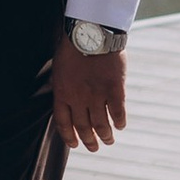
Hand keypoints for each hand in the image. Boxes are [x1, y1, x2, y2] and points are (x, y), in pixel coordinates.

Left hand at [52, 33, 125, 153]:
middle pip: (83, 127)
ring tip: (109, 140)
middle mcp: (78, 99)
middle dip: (89, 141)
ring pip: (101, 124)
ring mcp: (97, 95)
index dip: (69, 137)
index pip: (63, 123)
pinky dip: (119, 122)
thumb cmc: (72, 46)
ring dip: (105, 135)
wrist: (90, 32)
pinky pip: (117, 112)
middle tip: (94, 147)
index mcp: (62, 93)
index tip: (75, 145)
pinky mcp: (114, 89)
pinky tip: (120, 125)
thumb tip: (60, 96)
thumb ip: (61, 85)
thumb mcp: (59, 67)